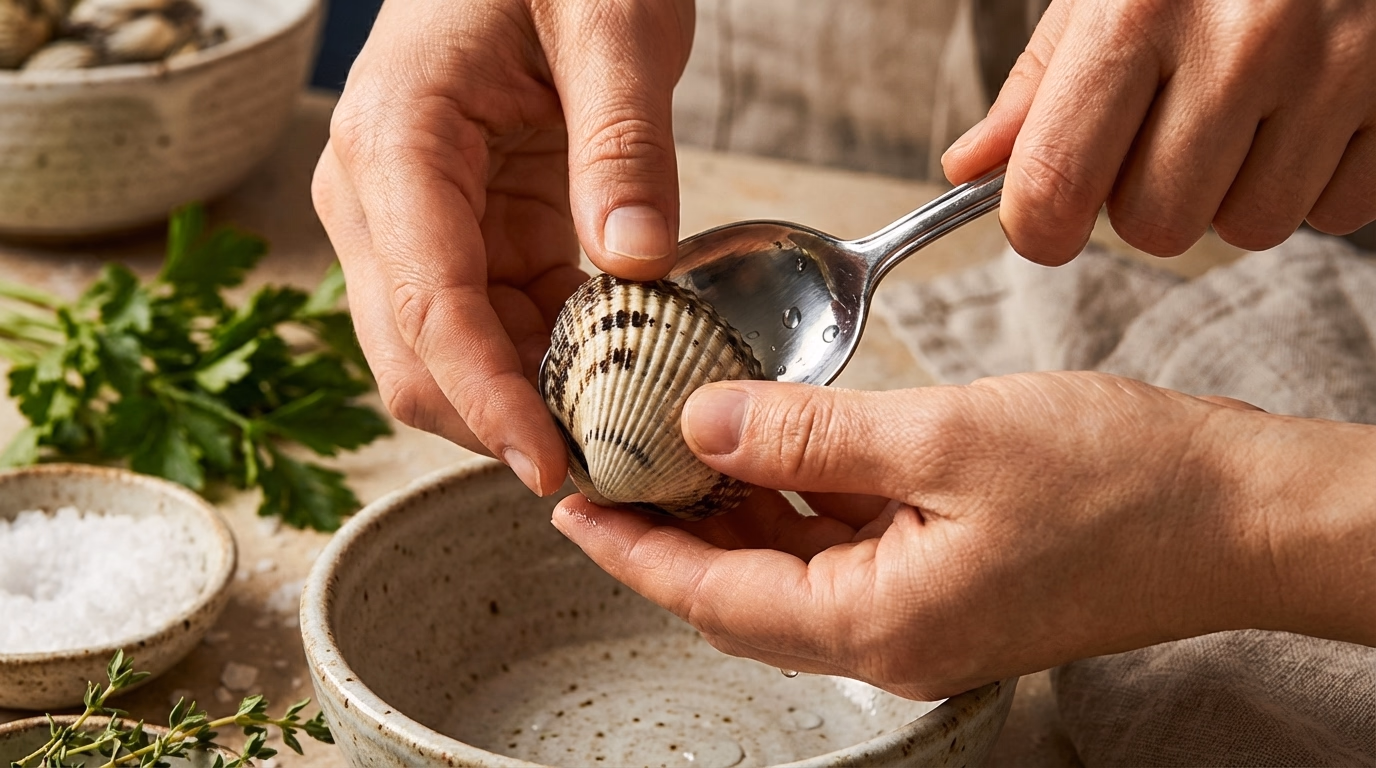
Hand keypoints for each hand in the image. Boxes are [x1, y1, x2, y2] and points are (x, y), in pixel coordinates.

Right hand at [312, 0, 692, 493]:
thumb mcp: (611, 22)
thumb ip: (622, 141)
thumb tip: (636, 264)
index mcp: (396, 142)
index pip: (427, 305)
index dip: (487, 402)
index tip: (549, 468)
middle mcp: (381, 195)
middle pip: (417, 357)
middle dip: (501, 421)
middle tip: (608, 464)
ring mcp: (414, 222)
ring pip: (452, 357)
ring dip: (529, 402)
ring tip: (625, 428)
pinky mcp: (462, 235)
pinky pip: (495, 325)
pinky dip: (549, 363)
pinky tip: (617, 372)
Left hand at [552, 372, 1375, 698]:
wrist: (1235, 511)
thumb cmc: (1116, 482)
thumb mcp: (944, 439)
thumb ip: (810, 436)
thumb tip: (703, 426)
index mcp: (878, 622)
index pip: (713, 596)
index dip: (634, 550)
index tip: (572, 508)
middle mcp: (890, 635)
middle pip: (740, 590)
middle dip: (671, 530)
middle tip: (614, 465)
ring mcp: (921, 612)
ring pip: (789, 567)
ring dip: (734, 510)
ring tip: (682, 443)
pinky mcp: (949, 578)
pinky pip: (844, 546)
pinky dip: (800, 499)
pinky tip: (780, 445)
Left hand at [943, 0, 1375, 263]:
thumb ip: (1040, 83)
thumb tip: (971, 169)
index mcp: (1139, 10)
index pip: (1056, 184)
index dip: (1038, 226)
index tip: (1045, 218)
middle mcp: (1240, 40)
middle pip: (1156, 224)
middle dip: (1149, 200)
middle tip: (1168, 134)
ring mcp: (1334, 67)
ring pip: (1250, 228)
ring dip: (1235, 193)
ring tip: (1246, 114)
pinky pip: (1337, 212)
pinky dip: (1314, 182)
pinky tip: (1306, 114)